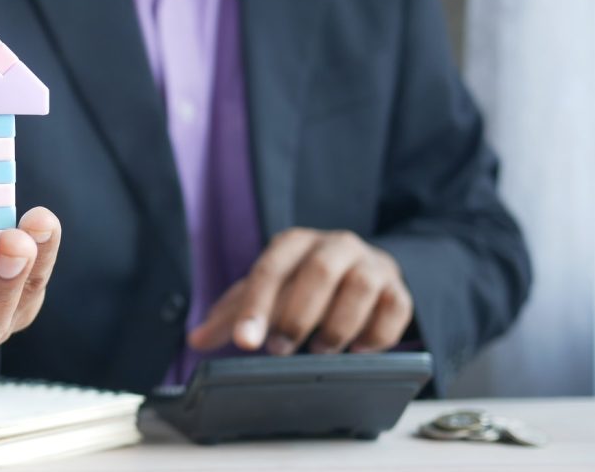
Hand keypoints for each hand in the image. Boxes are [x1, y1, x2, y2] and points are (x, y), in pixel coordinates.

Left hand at [189, 228, 412, 355]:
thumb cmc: (304, 285)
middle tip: (280, 350)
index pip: (270, 270)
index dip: (256, 307)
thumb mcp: (267, 293)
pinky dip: (376, 334)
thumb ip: (232, 315)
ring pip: (360, 287)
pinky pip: (394, 308)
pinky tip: (358, 350)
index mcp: (294, 243)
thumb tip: (196, 339)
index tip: (245, 342)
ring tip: (321, 351)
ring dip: (338, 325)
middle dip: (297, 316)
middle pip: (318, 272)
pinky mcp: (398, 289)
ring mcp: (371, 265)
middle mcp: (335, 245)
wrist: (362, 271)